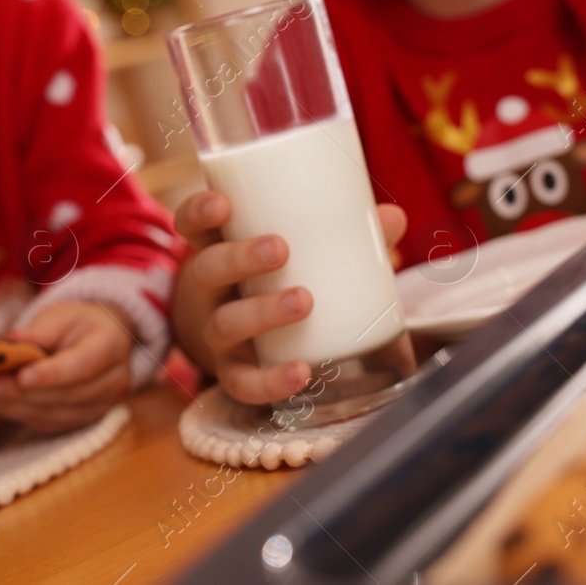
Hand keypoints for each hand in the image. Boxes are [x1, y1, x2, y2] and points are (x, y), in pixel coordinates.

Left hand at [0, 300, 133, 433]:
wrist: (99, 341)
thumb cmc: (78, 324)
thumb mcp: (63, 314)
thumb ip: (41, 328)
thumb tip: (14, 341)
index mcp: (111, 346)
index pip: (83, 365)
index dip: (52, 374)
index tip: (21, 376)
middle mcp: (112, 382)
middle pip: (66, 394)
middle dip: (22, 392)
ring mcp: (99, 406)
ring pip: (54, 415)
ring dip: (13, 406)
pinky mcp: (80, 421)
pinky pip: (47, 423)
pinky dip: (17, 414)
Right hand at [169, 189, 406, 405]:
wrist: (235, 342)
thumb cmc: (272, 279)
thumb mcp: (289, 251)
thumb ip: (337, 233)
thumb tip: (393, 217)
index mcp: (218, 249)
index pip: (193, 225)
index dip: (200, 212)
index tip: (224, 203)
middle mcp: (209, 291)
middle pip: (208, 270)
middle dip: (241, 257)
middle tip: (280, 248)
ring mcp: (217, 335)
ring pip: (225, 324)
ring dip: (262, 311)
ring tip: (303, 300)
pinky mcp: (233, 374)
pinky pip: (243, 383)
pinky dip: (271, 380)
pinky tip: (302, 372)